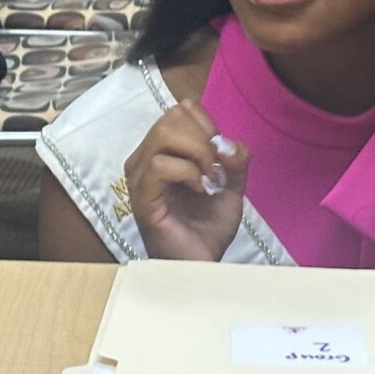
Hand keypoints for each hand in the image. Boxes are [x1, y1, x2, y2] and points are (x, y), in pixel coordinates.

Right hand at [126, 99, 248, 261]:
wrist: (203, 263)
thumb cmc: (207, 227)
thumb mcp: (231, 186)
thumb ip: (235, 160)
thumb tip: (229, 144)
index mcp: (162, 150)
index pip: (180, 110)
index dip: (207, 125)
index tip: (220, 156)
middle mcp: (145, 158)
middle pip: (171, 117)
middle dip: (203, 138)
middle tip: (216, 168)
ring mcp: (139, 177)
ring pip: (163, 134)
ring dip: (197, 153)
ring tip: (208, 179)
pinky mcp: (141, 197)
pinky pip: (159, 165)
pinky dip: (187, 172)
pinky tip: (199, 189)